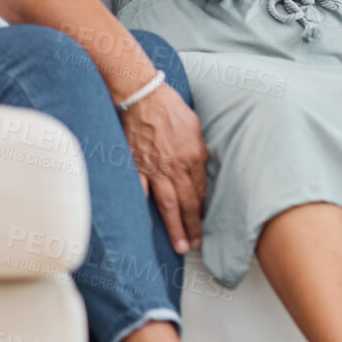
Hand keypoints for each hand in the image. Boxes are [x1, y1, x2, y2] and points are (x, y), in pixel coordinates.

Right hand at [119, 82, 208, 254]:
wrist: (143, 96)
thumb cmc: (170, 107)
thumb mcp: (195, 127)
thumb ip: (198, 150)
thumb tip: (200, 166)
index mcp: (195, 156)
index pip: (202, 190)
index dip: (203, 209)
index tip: (204, 222)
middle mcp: (177, 167)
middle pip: (188, 203)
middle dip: (193, 227)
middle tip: (196, 246)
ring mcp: (156, 169)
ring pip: (168, 205)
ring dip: (175, 227)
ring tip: (180, 245)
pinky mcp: (137, 166)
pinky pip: (141, 192)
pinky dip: (144, 209)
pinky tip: (148, 226)